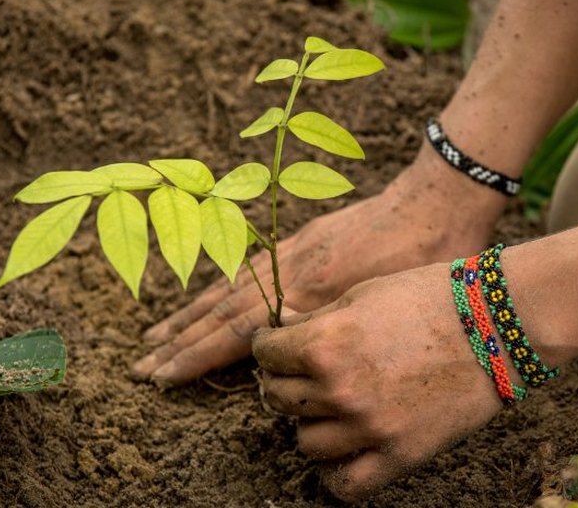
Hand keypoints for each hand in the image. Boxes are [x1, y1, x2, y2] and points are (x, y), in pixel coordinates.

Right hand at [132, 147, 505, 383]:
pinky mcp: (298, 238)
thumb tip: (285, 346)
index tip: (163, 375)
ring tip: (155, 335)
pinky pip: (246, 269)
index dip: (196, 356)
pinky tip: (204, 299)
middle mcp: (289, 270)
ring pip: (227, 288)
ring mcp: (290, 251)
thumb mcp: (382, 304)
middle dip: (179, 342)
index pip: (237, 331)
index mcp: (308, 291)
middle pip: (221, 311)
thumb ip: (331, 325)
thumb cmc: (422, 261)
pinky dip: (218, 288)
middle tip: (141, 366)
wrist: (435, 201)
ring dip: (188, 315)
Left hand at [253, 264, 503, 500]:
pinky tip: (342, 452)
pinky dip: (335, 473)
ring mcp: (370, 427)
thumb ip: (316, 319)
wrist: (498, 322)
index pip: (264, 354)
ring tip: (326, 407)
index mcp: (324, 343)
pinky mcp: (401, 454)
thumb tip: (282, 330)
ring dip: (309, 422)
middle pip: (277, 399)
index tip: (277, 345)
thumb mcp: (362, 293)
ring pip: (305, 442)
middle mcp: (339, 390)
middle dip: (281, 382)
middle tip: (300, 374)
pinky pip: (347, 484)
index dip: (268, 346)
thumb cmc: (430, 296)